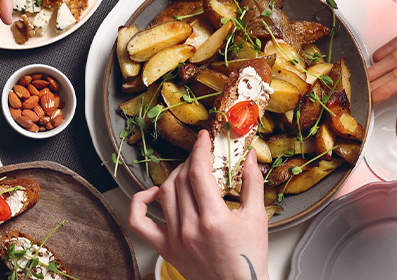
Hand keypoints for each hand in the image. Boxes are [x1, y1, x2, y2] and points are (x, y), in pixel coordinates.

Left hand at [129, 130, 269, 279]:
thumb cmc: (248, 258)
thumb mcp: (257, 218)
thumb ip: (253, 184)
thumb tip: (249, 157)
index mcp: (214, 219)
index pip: (198, 172)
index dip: (199, 150)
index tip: (203, 139)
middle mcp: (190, 228)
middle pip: (180, 180)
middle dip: (190, 162)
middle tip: (200, 157)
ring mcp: (174, 238)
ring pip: (164, 194)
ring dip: (173, 177)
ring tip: (185, 173)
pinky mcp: (164, 248)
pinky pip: (139, 222)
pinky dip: (140, 203)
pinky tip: (152, 194)